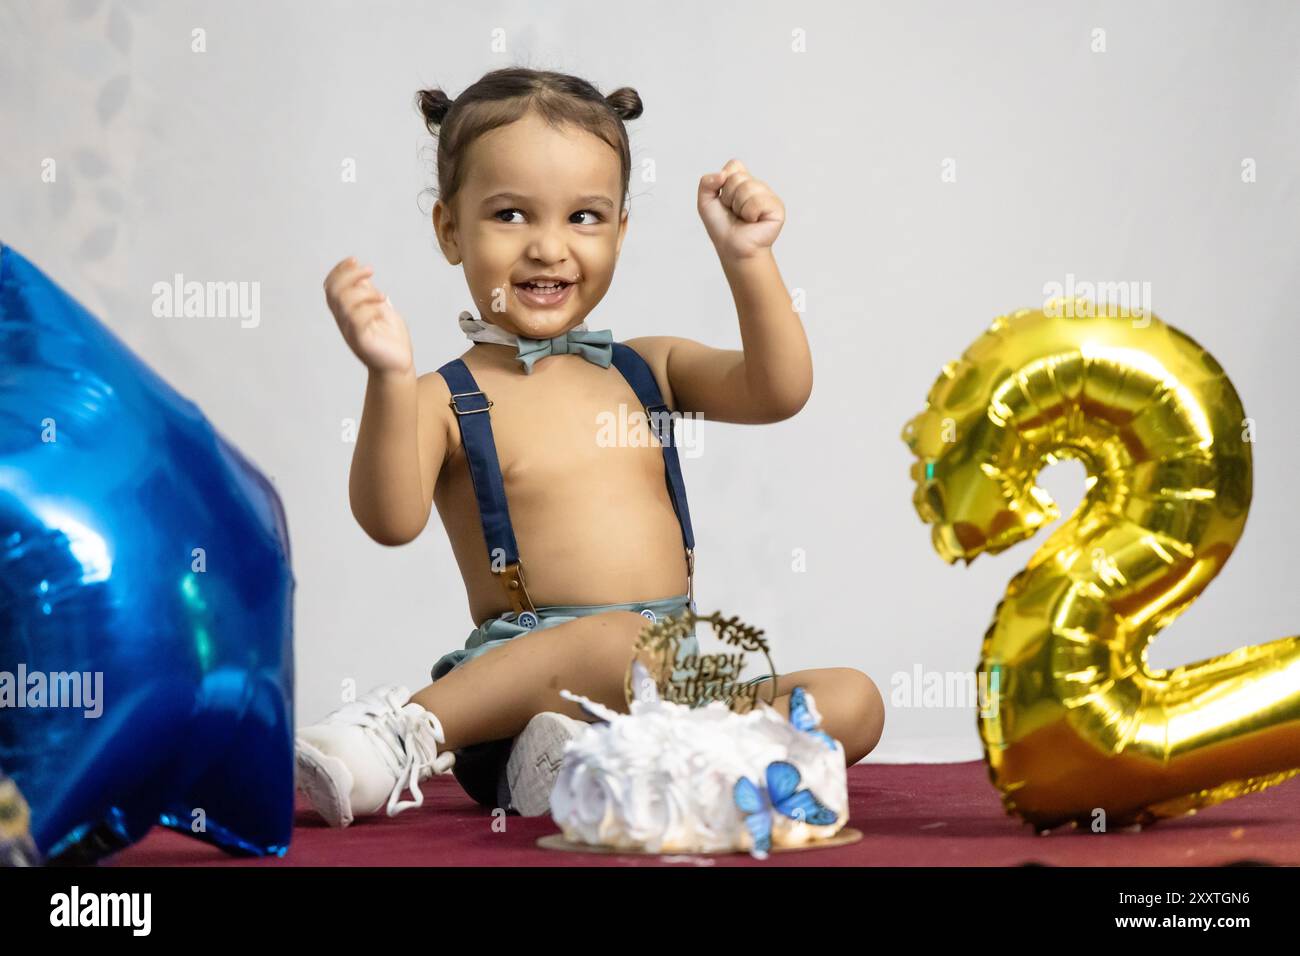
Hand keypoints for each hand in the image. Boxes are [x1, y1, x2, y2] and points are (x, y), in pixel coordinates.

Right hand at [324, 257, 413, 374]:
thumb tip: (363, 276)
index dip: (338, 270)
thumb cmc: (391, 340)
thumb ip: (370, 295)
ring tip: (382, 296)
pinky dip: (370, 309)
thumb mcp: (381, 310)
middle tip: (371, 271)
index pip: (330, 287)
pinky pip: (357, 320)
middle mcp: (344, 321)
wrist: (399, 365)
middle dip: (350, 275)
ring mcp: (351, 331)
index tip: (354, 260)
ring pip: (344, 303)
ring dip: (364, 292)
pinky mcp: (361, 341)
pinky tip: (384, 310)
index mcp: (346, 312)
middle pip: (333, 291)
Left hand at [697, 159, 784, 259]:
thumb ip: (706, 183)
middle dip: (729, 197)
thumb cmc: (722, 227)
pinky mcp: (777, 207)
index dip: (724, 183)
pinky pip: (758, 201)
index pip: (734, 165)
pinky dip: (749, 214)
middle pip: (738, 177)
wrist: (732, 248)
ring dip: (739, 207)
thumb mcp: (705, 202)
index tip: (724, 201)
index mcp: (743, 181)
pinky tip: (753, 222)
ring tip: (743, 218)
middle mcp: (757, 185)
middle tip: (734, 212)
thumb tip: (722, 174)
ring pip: (747, 187)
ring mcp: (768, 195)